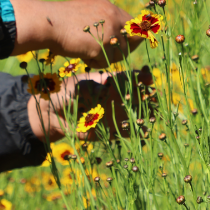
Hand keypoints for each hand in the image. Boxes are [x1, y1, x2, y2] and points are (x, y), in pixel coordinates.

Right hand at [10, 0, 139, 68]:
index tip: (126, 47)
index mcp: (109, 8)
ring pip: (120, 53)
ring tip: (88, 53)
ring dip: (106, 58)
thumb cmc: (60, 21)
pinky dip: (95, 63)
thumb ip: (103, 22)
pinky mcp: (101, 45)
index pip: (132, 24)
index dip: (131, 37)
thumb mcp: (87, 15)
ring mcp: (109, 31)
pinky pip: (105, 61)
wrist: (46, 23)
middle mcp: (113, 17)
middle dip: (121, 51)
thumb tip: (117, 37)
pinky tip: (83, 56)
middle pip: (132, 41)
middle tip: (104, 54)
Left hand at [27, 68, 153, 141]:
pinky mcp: (111, 130)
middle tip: (155, 97)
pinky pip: (126, 131)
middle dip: (148, 96)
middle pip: (137, 96)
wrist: (54, 114)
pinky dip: (135, 132)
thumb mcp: (76, 87)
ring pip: (135, 114)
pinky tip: (144, 132)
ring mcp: (115, 114)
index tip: (147, 77)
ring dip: (145, 114)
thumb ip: (90, 89)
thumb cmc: (65, 93)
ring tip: (154, 115)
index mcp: (109, 82)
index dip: (140, 77)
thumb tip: (103, 91)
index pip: (129, 78)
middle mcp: (116, 97)